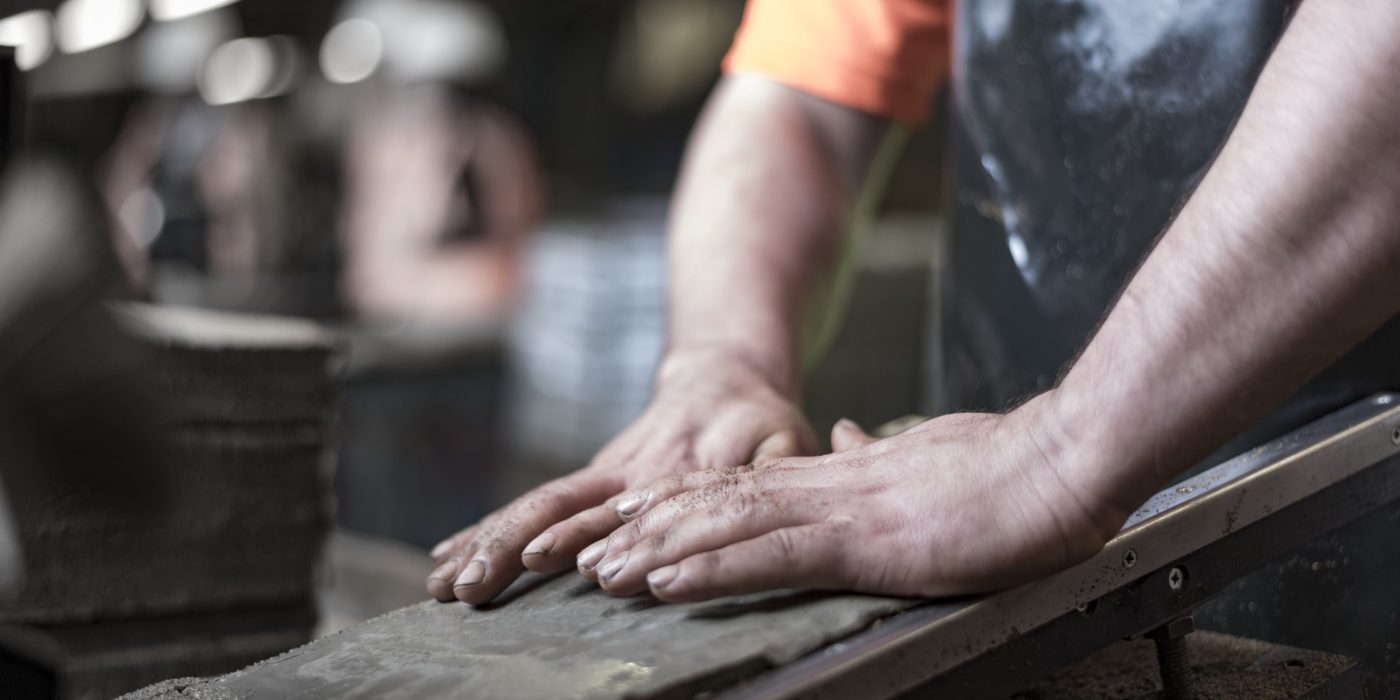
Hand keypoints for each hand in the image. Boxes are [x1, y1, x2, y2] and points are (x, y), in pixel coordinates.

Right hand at [426, 351, 815, 603]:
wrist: (725, 377)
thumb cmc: (761, 422)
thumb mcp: (783, 443)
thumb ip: (771, 474)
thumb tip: (761, 501)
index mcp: (668, 470)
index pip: (616, 508)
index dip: (578, 535)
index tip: (536, 560)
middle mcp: (622, 475)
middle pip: (554, 508)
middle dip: (505, 547)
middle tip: (468, 587)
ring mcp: (598, 477)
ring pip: (531, 508)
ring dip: (483, 544)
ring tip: (439, 585)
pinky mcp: (586, 482)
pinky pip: (529, 507)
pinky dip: (484, 532)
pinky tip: (444, 563)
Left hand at [574, 400, 1129, 601]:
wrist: (1064, 460)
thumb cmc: (1012, 466)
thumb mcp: (930, 454)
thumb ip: (877, 452)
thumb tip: (848, 438)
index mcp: (846, 473)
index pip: (747, 485)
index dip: (685, 502)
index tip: (637, 515)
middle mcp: (829, 486)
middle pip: (719, 505)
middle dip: (651, 532)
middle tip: (592, 553)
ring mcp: (842, 511)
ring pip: (727, 527)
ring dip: (659, 552)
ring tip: (604, 573)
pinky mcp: (864, 540)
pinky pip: (770, 555)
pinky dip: (711, 570)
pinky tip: (669, 583)